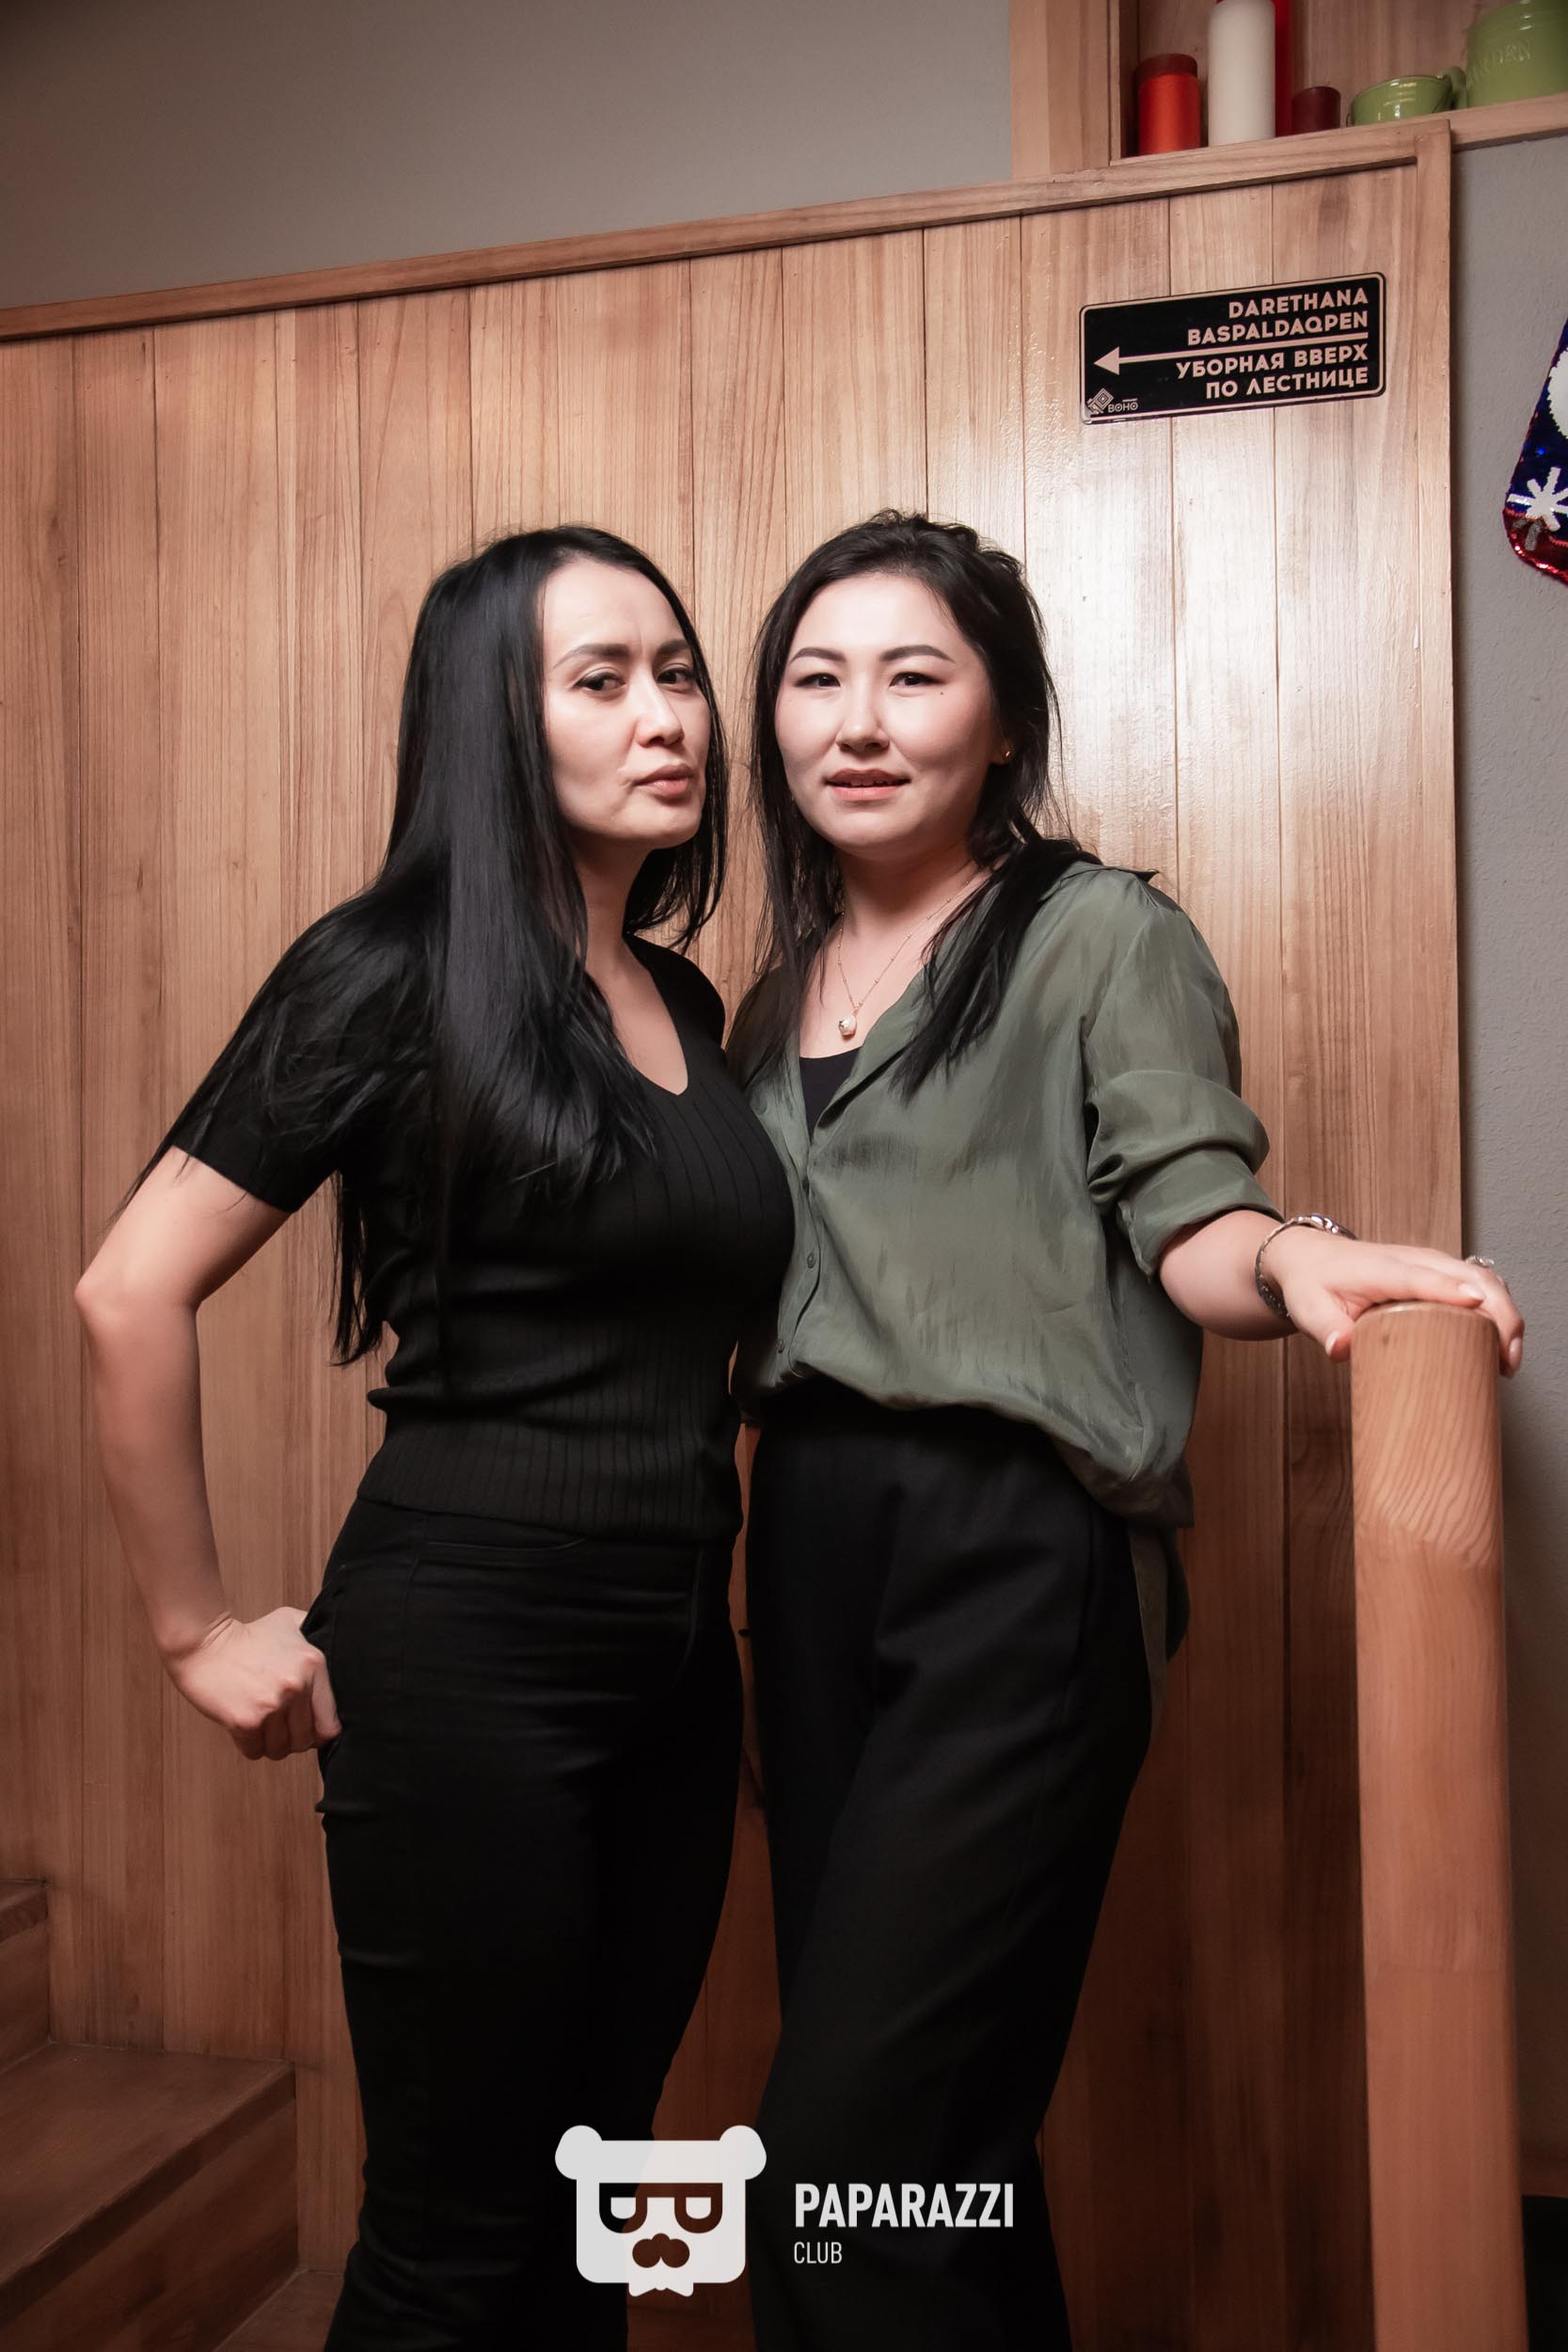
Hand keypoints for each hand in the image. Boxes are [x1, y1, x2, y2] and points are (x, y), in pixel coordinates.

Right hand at [163, 1607, 341, 1760]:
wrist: (204, 1642)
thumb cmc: (249, 1634)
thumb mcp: (291, 1622)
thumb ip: (315, 1633)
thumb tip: (336, 1643)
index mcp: (314, 1666)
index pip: (331, 1724)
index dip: (318, 1732)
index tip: (307, 1729)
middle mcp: (297, 1687)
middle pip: (304, 1741)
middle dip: (292, 1739)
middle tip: (278, 1726)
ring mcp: (271, 1705)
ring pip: (280, 1750)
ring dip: (270, 1744)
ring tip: (260, 1724)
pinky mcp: (246, 1720)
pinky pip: (255, 1751)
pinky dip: (249, 1745)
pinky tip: (244, 1726)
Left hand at [1269, 1230, 1524, 1376]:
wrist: (1312, 1258)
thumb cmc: (1313, 1285)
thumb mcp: (1310, 1309)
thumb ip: (1326, 1330)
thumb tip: (1342, 1350)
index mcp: (1385, 1269)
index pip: (1427, 1278)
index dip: (1455, 1293)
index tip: (1482, 1313)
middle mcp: (1416, 1261)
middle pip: (1473, 1277)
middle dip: (1500, 1315)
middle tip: (1506, 1362)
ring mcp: (1433, 1264)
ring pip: (1485, 1279)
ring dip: (1506, 1314)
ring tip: (1508, 1360)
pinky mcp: (1440, 1272)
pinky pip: (1481, 1284)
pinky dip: (1498, 1309)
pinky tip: (1501, 1343)